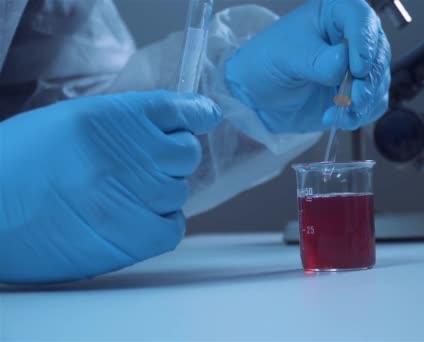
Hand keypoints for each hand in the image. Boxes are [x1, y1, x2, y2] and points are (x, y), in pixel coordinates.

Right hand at [0, 91, 221, 283]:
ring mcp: (137, 197)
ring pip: (179, 190)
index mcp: (114, 118)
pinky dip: (161, 223)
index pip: (180, 110)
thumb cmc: (18, 164)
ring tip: (121, 196)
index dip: (195, 114)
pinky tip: (133, 219)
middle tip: (142, 167)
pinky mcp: (135, 237)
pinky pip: (173, 226)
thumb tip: (166, 124)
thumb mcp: (70, 122)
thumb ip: (122, 122)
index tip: (203, 116)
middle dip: (171, 157)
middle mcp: (133, 154)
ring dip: (159, 192)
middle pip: (186, 153)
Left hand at [225, 0, 390, 132]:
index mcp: (337, 12)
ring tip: (342, 112)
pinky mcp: (358, 91)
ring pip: (379, 80)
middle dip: (368, 79)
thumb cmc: (267, 62)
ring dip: (365, 100)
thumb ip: (318, 60)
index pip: (362, 19)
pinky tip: (339, 118)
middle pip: (379, 53)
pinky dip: (361, 114)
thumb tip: (344, 63)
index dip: (364, 43)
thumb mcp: (288, 56)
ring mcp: (359, 65)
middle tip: (355, 97)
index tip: (357, 68)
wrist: (258, 94)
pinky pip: (374, 103)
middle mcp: (354, 36)